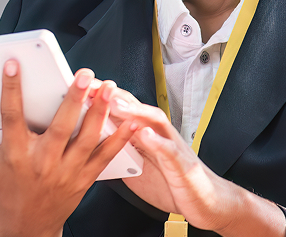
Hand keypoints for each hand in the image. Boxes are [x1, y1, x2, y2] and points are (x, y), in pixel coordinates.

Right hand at [0, 63, 140, 236]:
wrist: (25, 226)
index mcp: (14, 155)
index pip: (11, 117)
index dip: (11, 89)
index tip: (14, 64)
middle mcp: (42, 162)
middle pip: (60, 127)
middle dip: (73, 100)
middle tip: (83, 74)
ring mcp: (66, 171)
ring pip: (86, 139)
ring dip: (99, 113)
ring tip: (108, 88)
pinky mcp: (84, 178)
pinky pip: (105, 156)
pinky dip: (120, 139)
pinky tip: (131, 121)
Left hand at [108, 97, 285, 236]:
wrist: (206, 200)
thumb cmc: (173, 182)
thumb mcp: (139, 167)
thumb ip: (120, 152)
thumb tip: (92, 144)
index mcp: (147, 135)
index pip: (123, 110)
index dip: (102, 98)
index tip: (79, 88)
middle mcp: (160, 135)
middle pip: (136, 108)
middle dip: (114, 95)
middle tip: (92, 86)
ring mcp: (173, 147)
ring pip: (153, 122)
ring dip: (134, 111)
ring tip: (114, 103)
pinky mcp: (183, 164)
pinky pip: (170, 151)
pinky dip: (157, 142)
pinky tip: (144, 135)